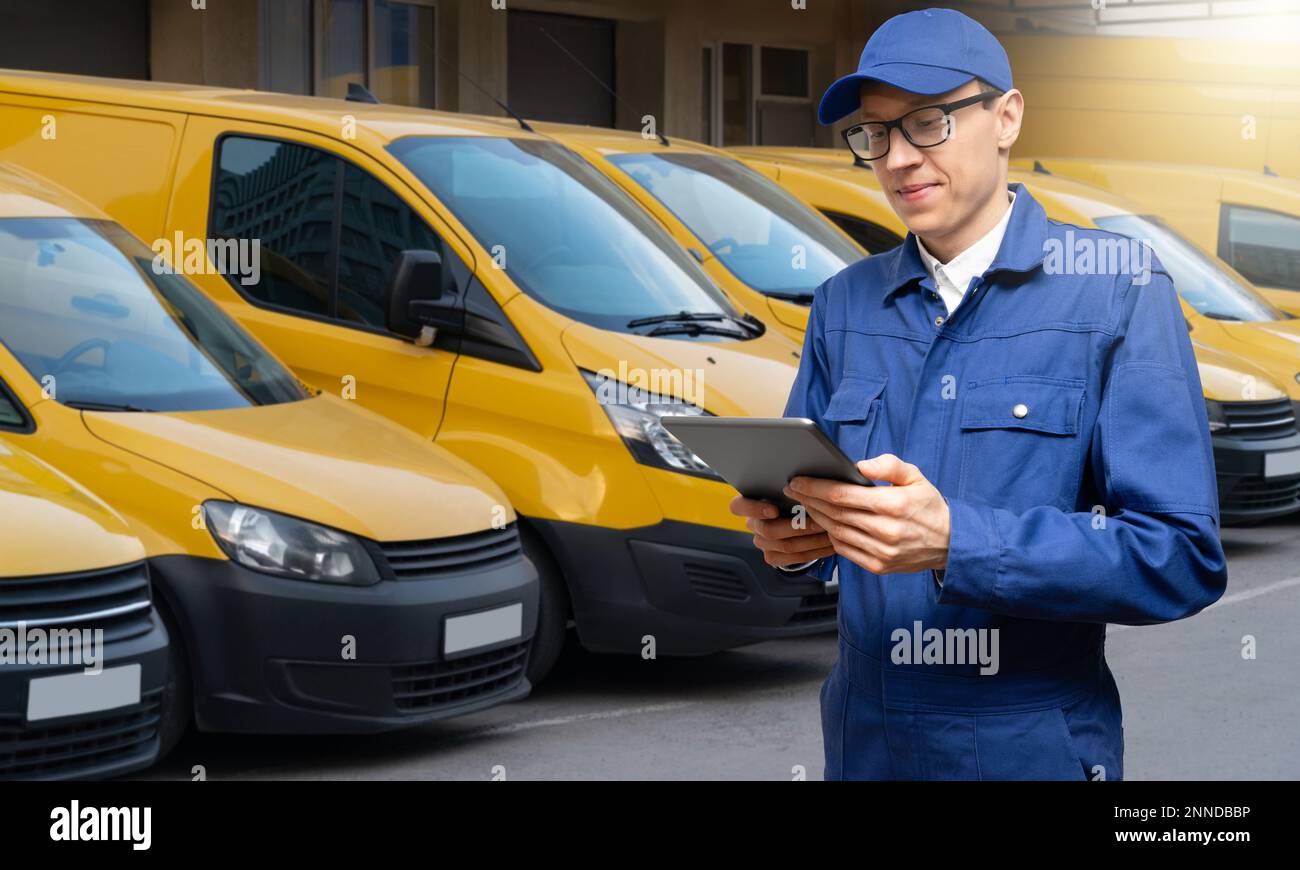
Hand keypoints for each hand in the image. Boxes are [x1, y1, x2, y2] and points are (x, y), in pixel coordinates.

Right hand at [730, 495, 835, 567]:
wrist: (791, 520)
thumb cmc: (789, 499)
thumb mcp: (785, 490)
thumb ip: (789, 487)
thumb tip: (806, 481)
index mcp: (748, 504)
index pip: (738, 507)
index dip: (755, 510)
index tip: (774, 510)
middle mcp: (753, 524)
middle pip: (768, 530)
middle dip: (797, 527)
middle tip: (818, 521)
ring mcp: (762, 543)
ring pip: (785, 546)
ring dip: (812, 540)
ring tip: (829, 532)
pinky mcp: (772, 557)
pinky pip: (794, 558)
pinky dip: (814, 552)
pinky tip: (828, 546)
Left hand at [784, 454, 950, 574]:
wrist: (951, 543)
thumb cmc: (929, 506)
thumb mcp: (915, 476)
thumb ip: (888, 465)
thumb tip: (859, 465)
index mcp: (893, 505)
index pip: (842, 495)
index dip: (815, 487)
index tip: (798, 481)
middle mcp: (885, 531)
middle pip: (834, 514)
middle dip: (809, 500)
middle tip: (792, 490)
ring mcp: (881, 552)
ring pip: (836, 532)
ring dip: (816, 518)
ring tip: (805, 504)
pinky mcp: (878, 566)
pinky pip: (844, 550)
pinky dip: (831, 536)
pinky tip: (824, 524)